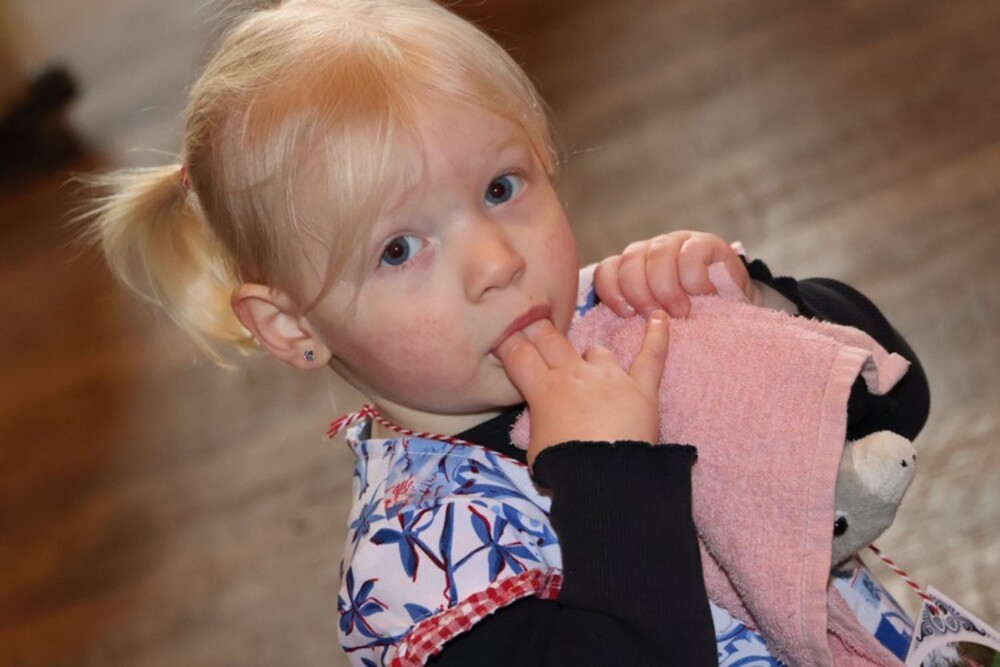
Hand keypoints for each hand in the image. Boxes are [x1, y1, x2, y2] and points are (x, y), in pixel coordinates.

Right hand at [495, 313, 669, 466]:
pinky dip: (657, 337)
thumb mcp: (535, 445)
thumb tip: (545, 413)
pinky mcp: (641, 386)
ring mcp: (609, 376)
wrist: (606, 478)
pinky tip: (659, 319)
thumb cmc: (564, 468)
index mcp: (543, 389)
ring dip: (590, 358)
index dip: (508, 341)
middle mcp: (574, 374)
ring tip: (592, 373)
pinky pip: (651, 356)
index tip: (503, 333)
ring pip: (596, 350)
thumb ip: (540, 419)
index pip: (519, 354)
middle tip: (535, 325)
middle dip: (540, 329)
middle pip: (551, 339)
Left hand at [593, 231, 756, 317]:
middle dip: (641, 294)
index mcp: (631, 269)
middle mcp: (649, 251)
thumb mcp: (655, 324)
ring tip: (681, 312)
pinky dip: (693, 278)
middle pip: (630, 262)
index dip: (611, 291)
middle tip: (658, 317)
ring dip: (667, 288)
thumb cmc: (688, 322)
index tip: (626, 315)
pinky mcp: (704, 242)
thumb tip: (610, 331)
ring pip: (657, 255)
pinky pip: (689, 254)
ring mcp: (675, 243)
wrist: (734, 317)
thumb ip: (633, 318)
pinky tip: (702, 293)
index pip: (607, 270)